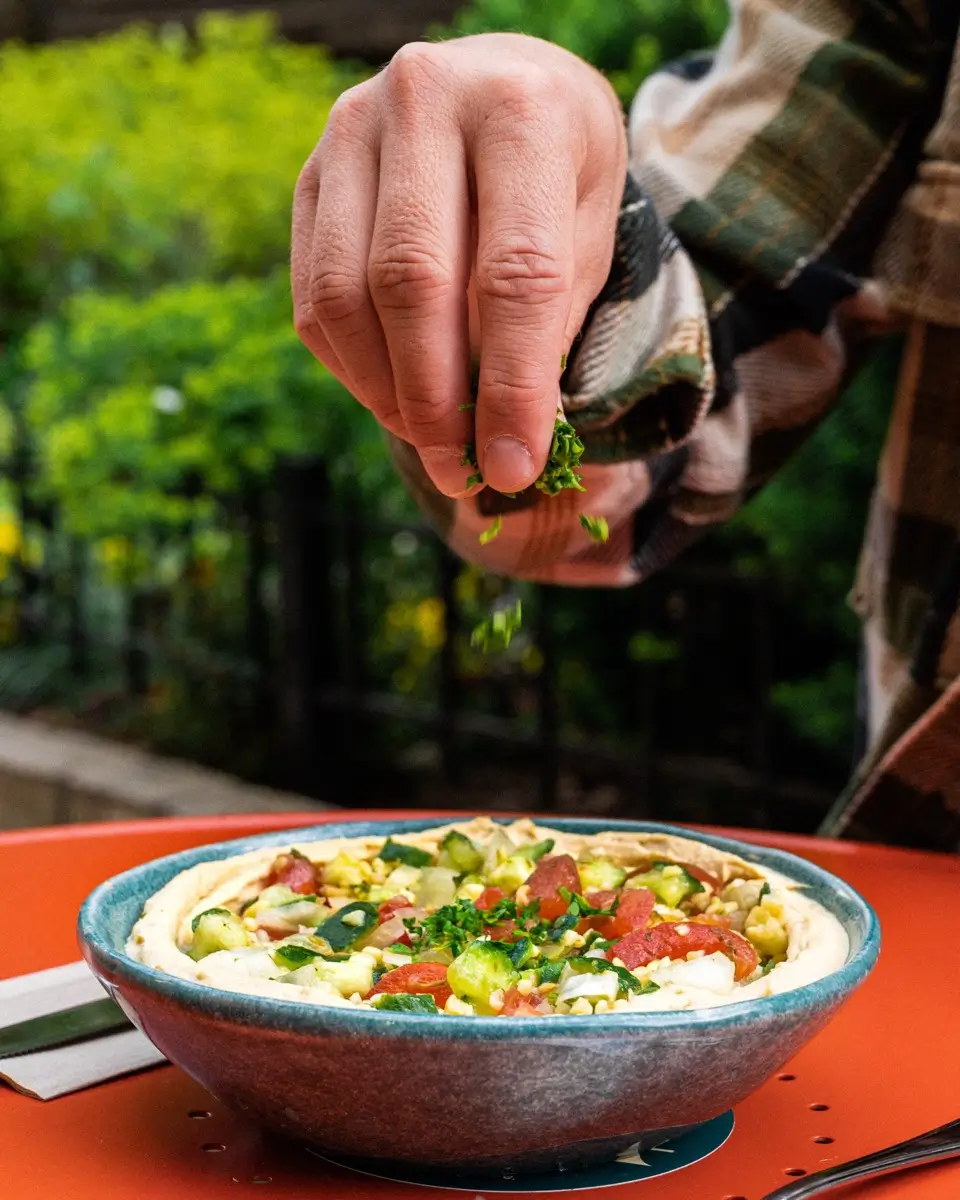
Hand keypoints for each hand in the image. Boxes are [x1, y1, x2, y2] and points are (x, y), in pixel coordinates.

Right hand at [292, 33, 625, 496]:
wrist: (505, 85)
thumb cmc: (560, 174)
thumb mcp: (586, 234)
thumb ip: (548, 321)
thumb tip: (502, 440)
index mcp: (522, 110)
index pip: (514, 273)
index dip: (512, 386)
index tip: (513, 466)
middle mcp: (425, 100)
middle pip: (412, 283)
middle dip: (435, 401)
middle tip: (462, 472)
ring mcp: (352, 130)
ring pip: (345, 294)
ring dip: (384, 393)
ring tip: (430, 442)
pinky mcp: (310, 173)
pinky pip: (311, 296)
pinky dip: (350, 367)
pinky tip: (391, 395)